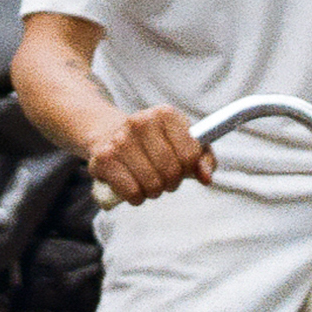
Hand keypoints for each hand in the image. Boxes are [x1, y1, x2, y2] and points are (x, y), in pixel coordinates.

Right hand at [85, 105, 214, 207]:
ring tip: (148, 181)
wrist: (109, 134)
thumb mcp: (183, 143)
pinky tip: (132, 186)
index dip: (189, 169)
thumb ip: (202, 159)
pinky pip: (132, 192)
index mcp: (165, 114)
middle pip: (171, 171)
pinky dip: (136, 197)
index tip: (181, 167)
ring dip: (153, 191)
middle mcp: (141, 122)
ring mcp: (120, 140)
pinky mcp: (104, 159)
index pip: (191, 154)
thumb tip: (206, 178)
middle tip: (164, 179)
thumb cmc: (155, 143)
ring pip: (152, 184)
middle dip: (171, 182)